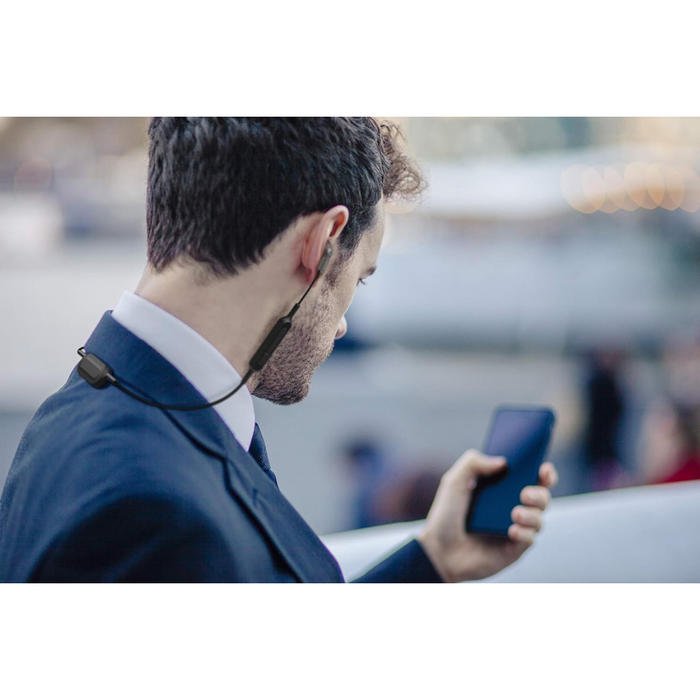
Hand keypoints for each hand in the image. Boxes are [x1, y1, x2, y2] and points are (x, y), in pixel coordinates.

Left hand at [417, 449, 557, 582]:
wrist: (438, 549)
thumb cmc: (446, 515)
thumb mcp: (454, 482)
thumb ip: (473, 463)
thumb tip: (503, 461)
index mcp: (504, 489)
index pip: (532, 477)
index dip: (544, 472)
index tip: (543, 467)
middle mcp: (514, 507)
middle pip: (542, 497)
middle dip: (540, 493)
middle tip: (525, 493)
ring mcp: (516, 529)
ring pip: (539, 519)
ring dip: (532, 514)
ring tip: (515, 512)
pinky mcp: (513, 550)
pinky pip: (529, 540)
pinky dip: (524, 533)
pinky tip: (512, 530)